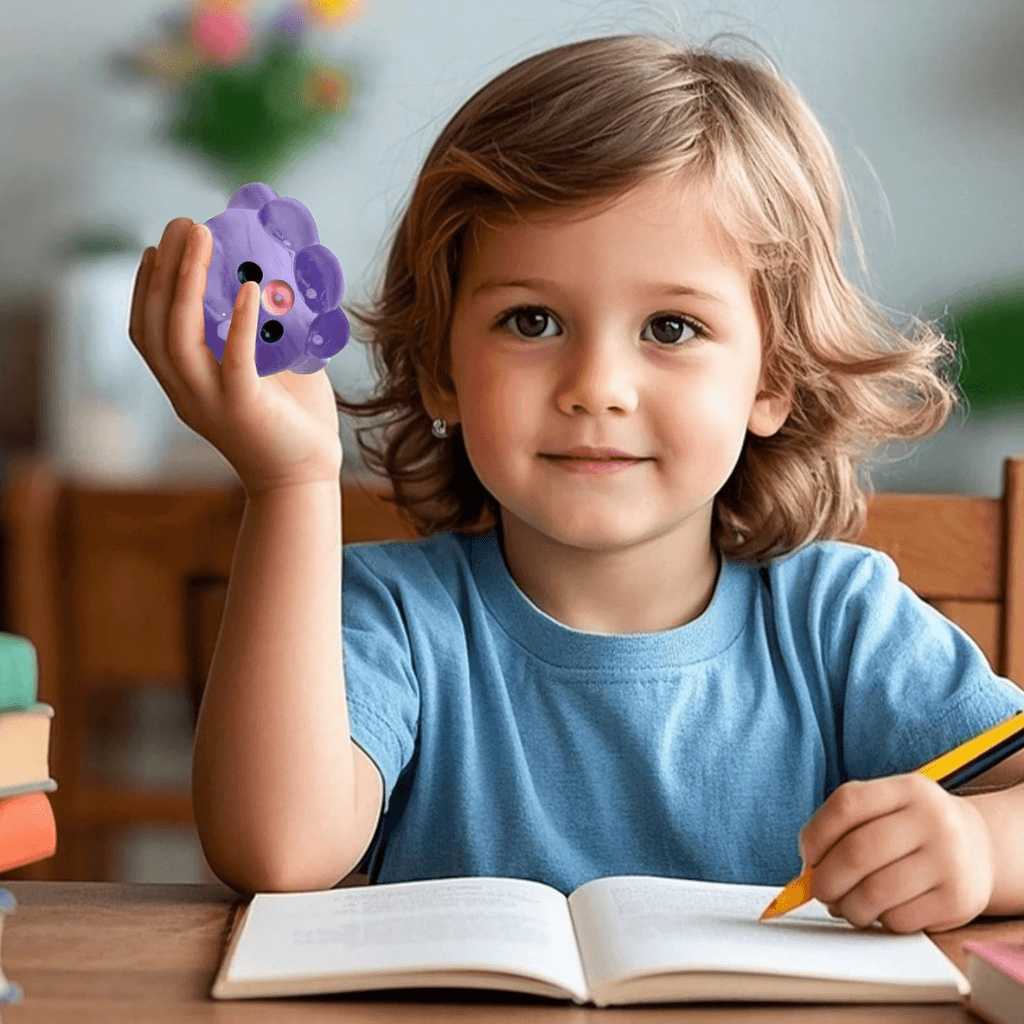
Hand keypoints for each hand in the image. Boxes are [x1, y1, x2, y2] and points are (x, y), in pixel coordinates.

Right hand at [128, 217, 342, 496]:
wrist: (306, 479)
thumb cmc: (292, 423)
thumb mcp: (271, 370)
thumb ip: (263, 333)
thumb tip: (278, 283)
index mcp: (184, 385)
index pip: (147, 332)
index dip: (146, 288)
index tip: (158, 247)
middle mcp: (186, 394)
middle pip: (154, 324)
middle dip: (163, 270)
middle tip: (181, 223)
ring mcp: (210, 402)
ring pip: (178, 338)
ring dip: (186, 283)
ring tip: (203, 238)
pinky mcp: (243, 409)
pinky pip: (232, 362)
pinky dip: (236, 322)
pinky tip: (247, 288)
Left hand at [798, 773, 994, 932]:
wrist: (978, 848)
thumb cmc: (911, 829)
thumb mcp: (886, 809)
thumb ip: (844, 828)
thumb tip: (807, 874)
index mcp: (907, 789)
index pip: (847, 804)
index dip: (816, 833)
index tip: (808, 855)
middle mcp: (932, 820)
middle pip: (857, 852)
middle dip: (826, 879)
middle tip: (820, 891)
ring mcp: (949, 860)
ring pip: (875, 893)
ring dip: (848, 907)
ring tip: (846, 905)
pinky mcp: (958, 900)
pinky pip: (899, 919)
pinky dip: (879, 920)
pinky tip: (881, 911)